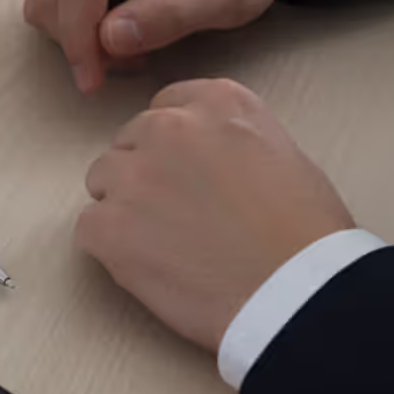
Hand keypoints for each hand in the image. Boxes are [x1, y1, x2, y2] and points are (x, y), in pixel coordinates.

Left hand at [76, 79, 354, 351]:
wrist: (296, 291)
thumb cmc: (304, 234)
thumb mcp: (282, 154)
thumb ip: (230, 140)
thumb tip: (203, 157)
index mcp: (218, 103)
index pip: (168, 106)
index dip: (173, 144)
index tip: (186, 170)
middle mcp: (169, 128)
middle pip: (130, 142)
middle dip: (146, 172)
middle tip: (176, 214)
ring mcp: (132, 176)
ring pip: (102, 179)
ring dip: (123, 205)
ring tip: (163, 243)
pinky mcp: (106, 226)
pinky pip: (89, 226)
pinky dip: (110, 247)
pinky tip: (150, 265)